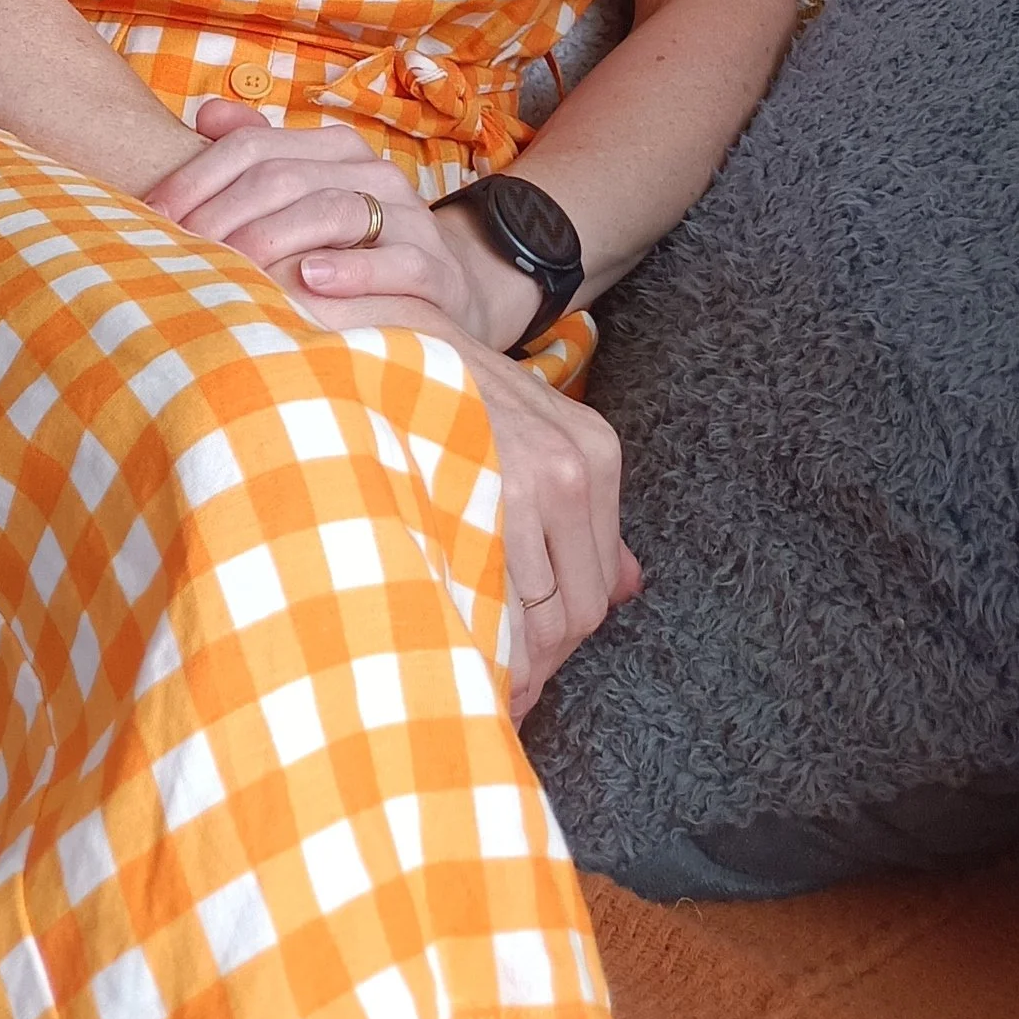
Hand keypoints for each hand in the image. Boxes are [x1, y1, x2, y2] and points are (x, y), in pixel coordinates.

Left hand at [147, 98, 503, 339]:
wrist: (449, 289)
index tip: (153, 215)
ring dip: (274, 237)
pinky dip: (351, 269)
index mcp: (333, 149)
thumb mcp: (309, 197)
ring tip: (233, 262)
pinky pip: (395, 261)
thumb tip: (205, 113)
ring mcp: (406, 216)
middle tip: (180, 248)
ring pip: (333, 209)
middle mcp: (371, 172)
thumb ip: (261, 156)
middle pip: (283, 177)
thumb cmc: (357, 246)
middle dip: (222, 213)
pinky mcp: (434, 266)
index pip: (253, 147)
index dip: (197, 177)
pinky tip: (311, 279)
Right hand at [468, 344, 641, 714]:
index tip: (526, 671)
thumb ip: (582, 513)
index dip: (559, 642)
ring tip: (476, 682)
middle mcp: (576, 467)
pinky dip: (487, 639)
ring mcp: (537, 477)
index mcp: (595, 454)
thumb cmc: (450, 390)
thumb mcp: (531, 433)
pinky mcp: (495, 485)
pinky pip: (504, 598)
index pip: (597, 587)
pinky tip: (460, 650)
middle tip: (497, 691)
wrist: (387, 327)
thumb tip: (630, 589)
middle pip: (579, 611)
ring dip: (513, 665)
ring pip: (544, 617)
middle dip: (538, 663)